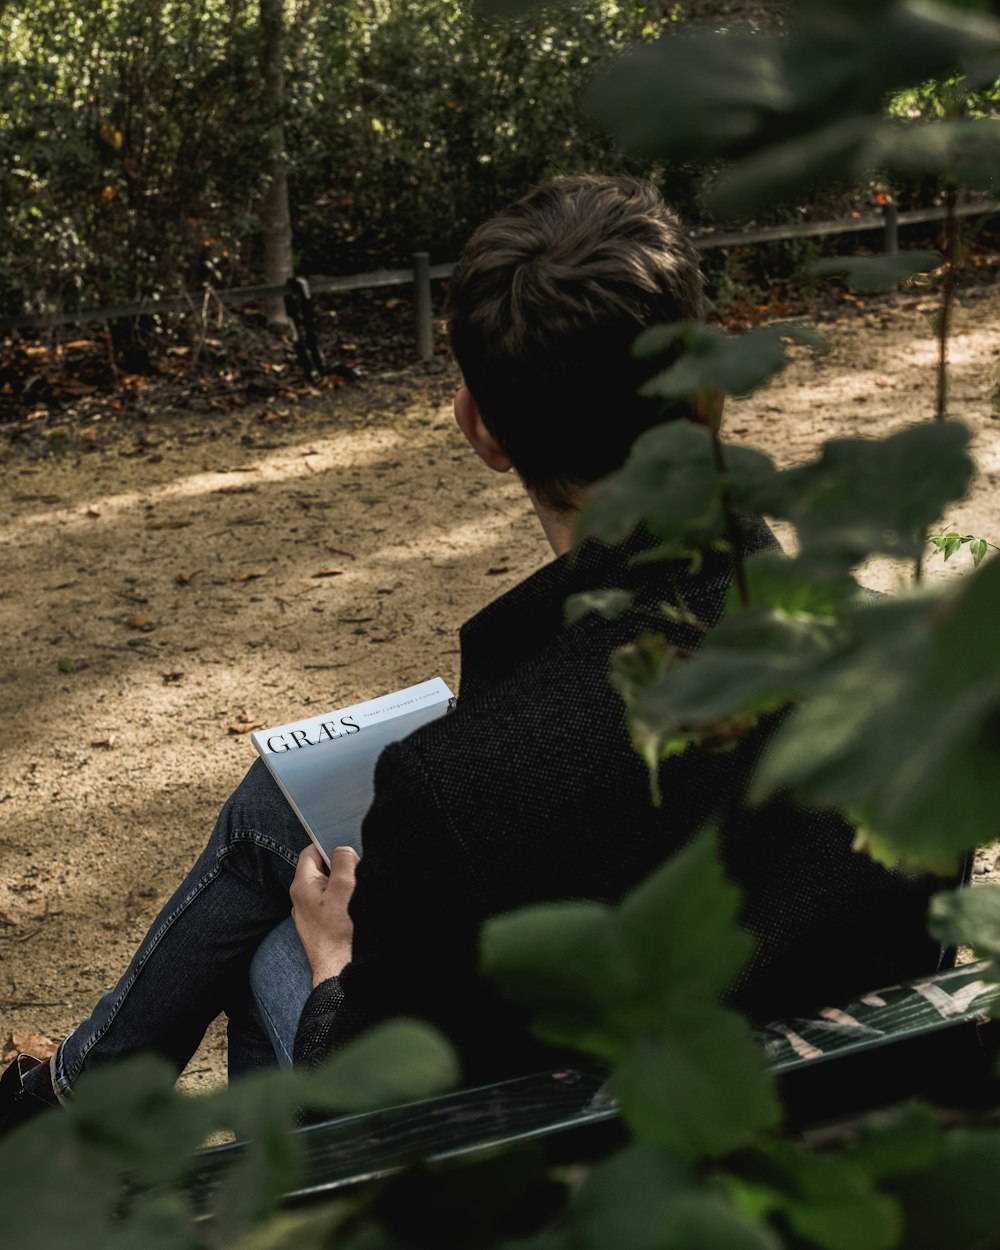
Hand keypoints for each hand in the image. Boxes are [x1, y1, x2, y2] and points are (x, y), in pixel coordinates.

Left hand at [290, 844, 357, 986]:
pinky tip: (359, 907)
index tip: (347, 842)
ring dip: (345, 886)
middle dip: (341, 866)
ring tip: (361, 889)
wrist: (340, 972)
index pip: (310, 852)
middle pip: (322, 870)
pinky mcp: (322, 928)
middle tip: (360, 868)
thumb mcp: (344, 888)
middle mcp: (302, 900)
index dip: (328, 843)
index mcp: (302, 886)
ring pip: (329, 889)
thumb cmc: (340, 931)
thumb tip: (343, 850)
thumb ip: (343, 861)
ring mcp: (311, 915)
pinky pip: (333, 906)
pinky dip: (345, 902)